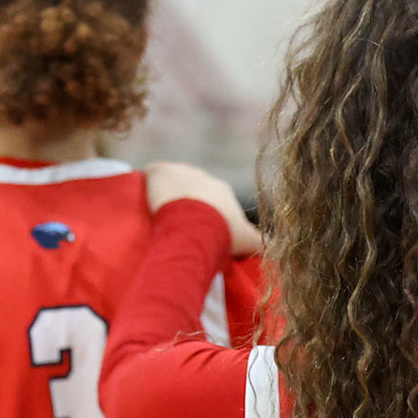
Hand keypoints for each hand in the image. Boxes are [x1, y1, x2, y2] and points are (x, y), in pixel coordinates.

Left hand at [145, 162, 261, 256]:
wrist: (195, 224)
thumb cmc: (223, 232)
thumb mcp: (247, 241)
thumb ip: (261, 243)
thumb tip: (274, 247)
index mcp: (223, 191)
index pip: (214, 200)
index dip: (207, 215)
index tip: (199, 231)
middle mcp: (204, 176)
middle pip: (192, 190)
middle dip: (186, 204)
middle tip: (178, 228)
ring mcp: (182, 171)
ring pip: (172, 182)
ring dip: (167, 195)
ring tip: (159, 217)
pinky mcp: (160, 171)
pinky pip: (152, 175)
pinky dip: (148, 186)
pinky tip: (142, 202)